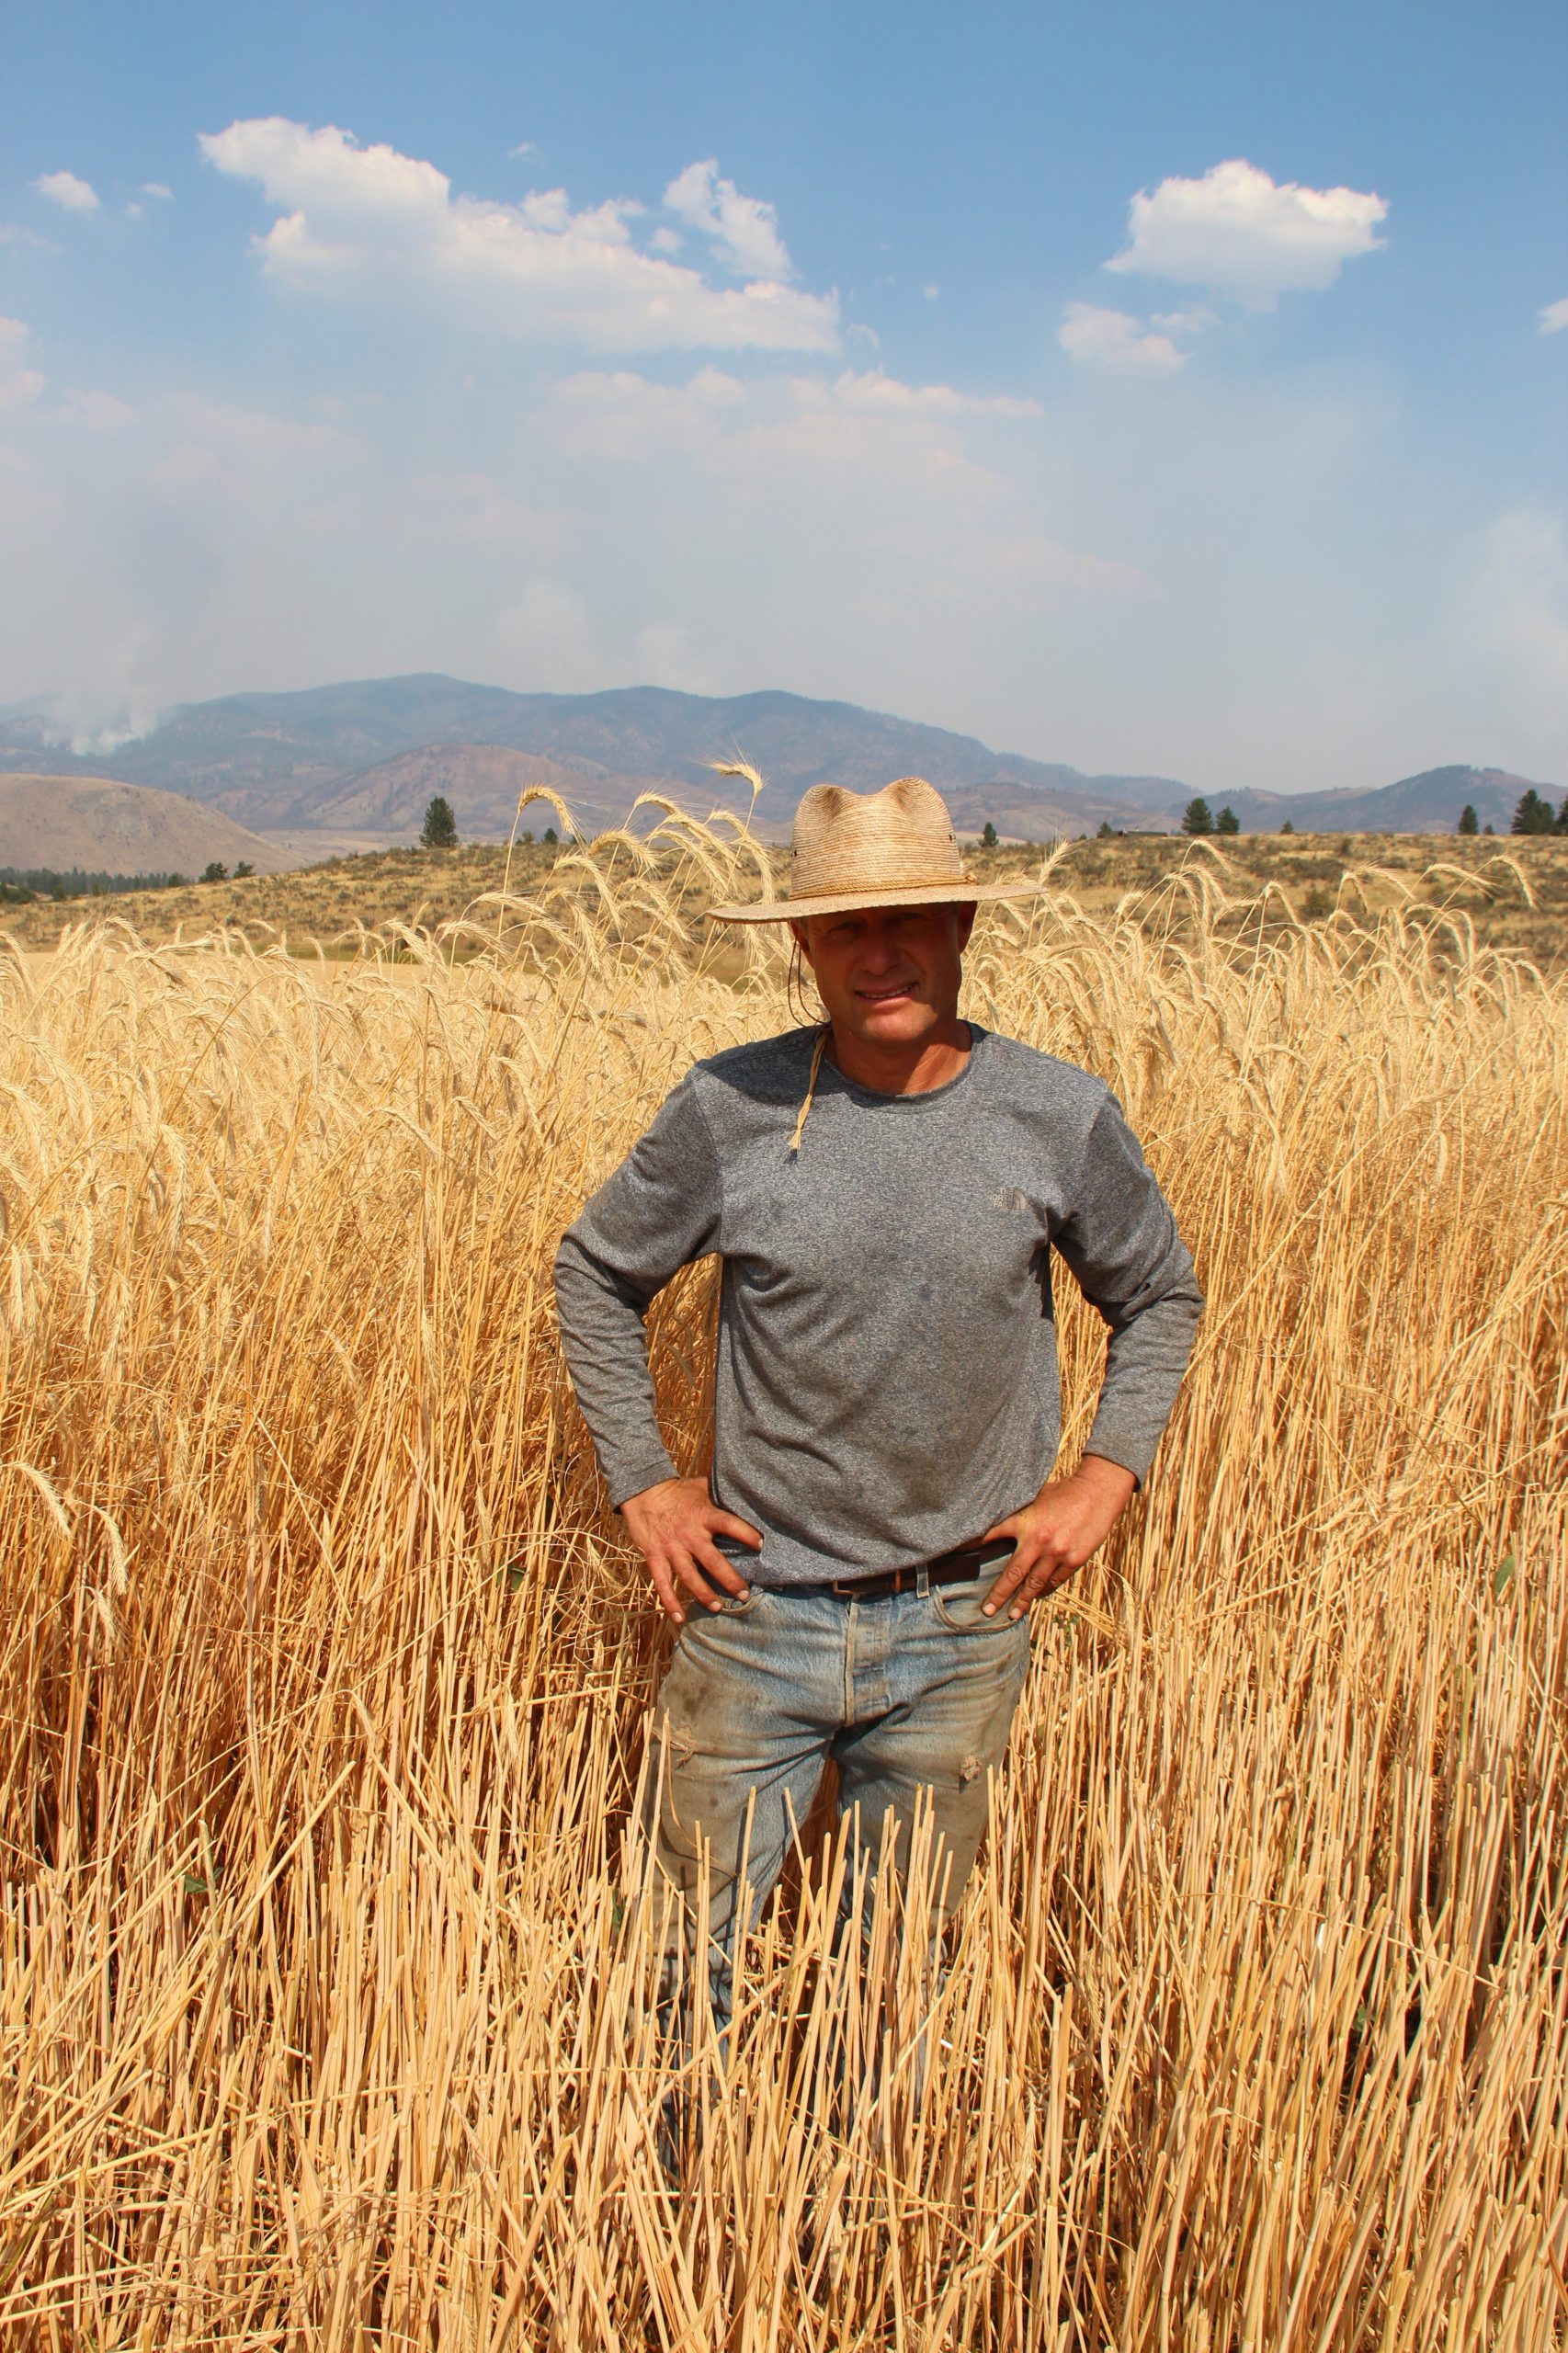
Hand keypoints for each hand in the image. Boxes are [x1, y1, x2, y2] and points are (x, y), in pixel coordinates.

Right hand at [619, 1477, 762, 1624]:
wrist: (642, 1492)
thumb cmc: (678, 1491)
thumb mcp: (701, 1487)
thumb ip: (721, 1493)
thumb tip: (746, 1492)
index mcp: (703, 1515)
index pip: (728, 1524)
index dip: (745, 1533)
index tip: (761, 1544)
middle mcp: (689, 1534)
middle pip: (712, 1560)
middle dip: (729, 1579)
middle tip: (745, 1594)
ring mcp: (671, 1548)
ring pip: (689, 1576)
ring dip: (704, 1594)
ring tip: (719, 1608)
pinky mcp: (654, 1557)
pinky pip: (662, 1583)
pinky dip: (670, 1602)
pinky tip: (680, 1618)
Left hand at [978, 1454, 1136, 1621]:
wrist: (1097, 1492)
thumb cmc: (1063, 1491)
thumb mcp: (1035, 1497)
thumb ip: (1019, 1513)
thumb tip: (997, 1521)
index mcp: (1024, 1521)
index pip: (990, 1535)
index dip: (970, 1545)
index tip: (951, 1555)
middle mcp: (1038, 1540)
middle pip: (1013, 1574)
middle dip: (998, 1595)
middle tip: (986, 1611)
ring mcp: (1057, 1553)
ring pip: (1034, 1585)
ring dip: (1022, 1601)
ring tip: (1012, 1614)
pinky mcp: (1074, 1560)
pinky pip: (1054, 1582)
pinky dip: (1044, 1590)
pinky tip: (1037, 1596)